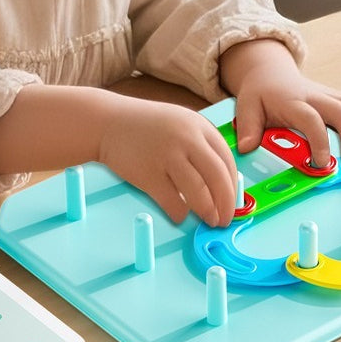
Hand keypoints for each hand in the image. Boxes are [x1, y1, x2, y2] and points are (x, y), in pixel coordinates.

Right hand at [98, 97, 237, 226]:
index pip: (227, 160)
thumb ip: (201, 145)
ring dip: (208, 211)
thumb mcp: (180, 123)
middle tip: (225, 219)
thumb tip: (221, 181)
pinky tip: (180, 216)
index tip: (232, 201)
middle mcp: (186, 139)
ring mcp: (167, 155)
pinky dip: (180, 213)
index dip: (233, 186)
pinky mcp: (148, 173)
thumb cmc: (145, 126)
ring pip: (198, 192)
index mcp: (198, 126)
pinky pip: (172, 201)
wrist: (107, 122)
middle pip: (218, 177)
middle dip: (226, 203)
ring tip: (209, 220)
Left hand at [219, 39, 340, 167]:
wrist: (271, 74)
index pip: (311, 119)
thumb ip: (247, 127)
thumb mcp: (245, 108)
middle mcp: (316, 97)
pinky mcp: (340, 98)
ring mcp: (331, 96)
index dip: (319, 140)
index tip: (322, 163)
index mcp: (293, 102)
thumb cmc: (260, 94)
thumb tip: (246, 147)